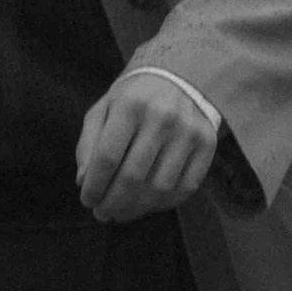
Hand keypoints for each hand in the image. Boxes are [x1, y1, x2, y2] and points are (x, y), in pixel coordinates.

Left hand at [75, 74, 221, 224]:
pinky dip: (164, 204)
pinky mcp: (208, 144)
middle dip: (113, 202)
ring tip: (122, 212)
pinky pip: (186, 187)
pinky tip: (148, 204)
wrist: (181, 76)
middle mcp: (162, 118)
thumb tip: (84, 181)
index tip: (87, 201)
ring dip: (137, 208)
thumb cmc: (135, 97)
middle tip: (103, 214)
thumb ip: (89, 143)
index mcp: (130, 105)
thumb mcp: (104, 109)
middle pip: (133, 176)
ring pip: (160, 187)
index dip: (95, 185)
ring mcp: (188, 132)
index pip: (108, 156)